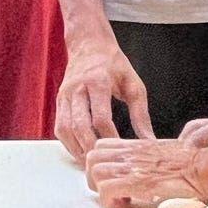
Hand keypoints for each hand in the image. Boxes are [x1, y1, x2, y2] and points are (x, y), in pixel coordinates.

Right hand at [52, 37, 153, 161]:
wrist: (89, 44)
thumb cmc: (114, 64)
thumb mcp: (133, 84)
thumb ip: (141, 114)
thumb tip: (149, 140)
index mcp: (98, 82)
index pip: (101, 117)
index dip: (110, 138)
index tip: (121, 151)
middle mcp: (77, 88)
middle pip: (79, 125)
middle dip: (90, 148)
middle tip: (102, 164)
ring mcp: (65, 94)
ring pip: (65, 128)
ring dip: (76, 149)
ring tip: (90, 163)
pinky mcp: (59, 100)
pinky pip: (59, 126)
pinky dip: (68, 142)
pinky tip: (80, 151)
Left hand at [84, 135, 207, 207]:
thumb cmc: (202, 157)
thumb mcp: (177, 148)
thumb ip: (164, 149)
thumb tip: (174, 150)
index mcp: (140, 146)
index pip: (102, 147)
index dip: (103, 165)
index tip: (115, 181)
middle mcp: (132, 153)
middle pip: (91, 158)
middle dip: (95, 179)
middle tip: (113, 194)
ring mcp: (134, 166)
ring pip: (94, 172)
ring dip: (102, 191)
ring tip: (119, 202)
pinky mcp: (138, 182)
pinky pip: (106, 190)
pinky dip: (109, 202)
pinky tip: (124, 207)